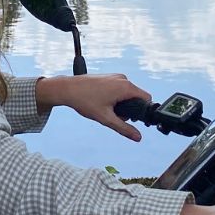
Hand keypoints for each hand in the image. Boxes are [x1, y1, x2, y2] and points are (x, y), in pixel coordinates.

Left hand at [35, 73, 149, 141]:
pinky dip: (115, 97)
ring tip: (105, 109)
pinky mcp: (109, 77)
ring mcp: (116, 76)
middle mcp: (123, 79)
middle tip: (113, 116)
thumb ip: (124, 128)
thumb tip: (138, 137)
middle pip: (136, 97)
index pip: (146, 99)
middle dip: (128, 109)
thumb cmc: (85, 101)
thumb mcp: (106, 118)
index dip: (142, 111)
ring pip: (127, 93)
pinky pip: (119, 88)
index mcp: (126, 87)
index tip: (131, 119)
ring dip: (121, 104)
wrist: (68, 89)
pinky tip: (102, 102)